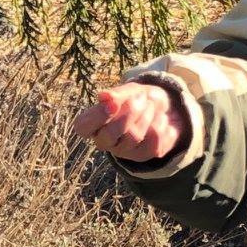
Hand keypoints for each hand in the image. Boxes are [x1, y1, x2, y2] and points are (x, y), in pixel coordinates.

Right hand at [72, 81, 187, 162]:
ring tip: (150, 105)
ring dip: (147, 115)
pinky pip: (154, 139)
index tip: (113, 104)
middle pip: (110, 134)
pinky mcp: (143, 155)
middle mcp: (103, 141)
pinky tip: (159, 117)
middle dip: (129, 112)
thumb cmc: (136, 99)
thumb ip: (117, 95)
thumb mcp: (128, 92)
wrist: (163, 108)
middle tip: (140, 98)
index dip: (98, 116)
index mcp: (92, 124)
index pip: (83, 127)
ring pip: (134, 136)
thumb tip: (104, 96)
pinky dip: (160, 122)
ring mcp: (123, 151)